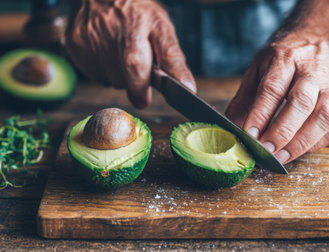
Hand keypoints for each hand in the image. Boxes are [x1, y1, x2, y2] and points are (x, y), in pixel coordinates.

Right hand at [65, 0, 194, 107]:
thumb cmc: (137, 12)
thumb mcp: (162, 28)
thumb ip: (174, 59)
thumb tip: (188, 88)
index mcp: (136, 25)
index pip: (135, 63)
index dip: (139, 87)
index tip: (144, 100)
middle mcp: (108, 31)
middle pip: (122, 78)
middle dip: (134, 82)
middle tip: (139, 65)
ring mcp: (88, 38)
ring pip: (109, 79)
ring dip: (120, 75)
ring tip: (122, 52)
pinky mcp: (75, 45)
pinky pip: (95, 74)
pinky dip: (105, 70)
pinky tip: (108, 51)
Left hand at [226, 36, 328, 163]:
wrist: (320, 39)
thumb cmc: (286, 59)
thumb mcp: (259, 68)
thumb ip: (246, 99)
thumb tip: (234, 129)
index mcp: (287, 57)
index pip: (273, 88)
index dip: (260, 114)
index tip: (249, 134)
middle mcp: (314, 71)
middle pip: (302, 102)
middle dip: (282, 131)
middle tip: (265, 150)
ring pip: (324, 118)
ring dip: (301, 142)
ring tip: (280, 157)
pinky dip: (316, 145)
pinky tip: (298, 150)